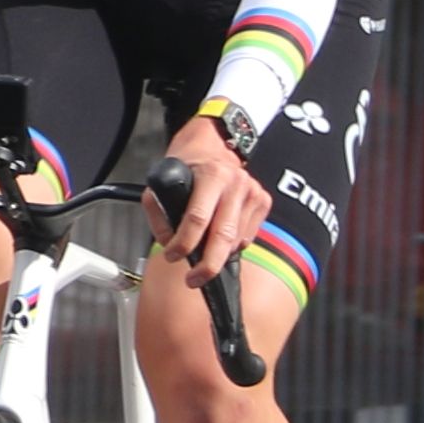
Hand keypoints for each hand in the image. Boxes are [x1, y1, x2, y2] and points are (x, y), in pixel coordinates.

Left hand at [151, 106, 263, 276]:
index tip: (172, 255)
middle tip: (194, 280)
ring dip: (218, 256)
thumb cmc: (188, 164)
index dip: (183, 243)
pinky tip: (219, 239)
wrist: (216, 143)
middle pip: (223, 235)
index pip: (197, 218)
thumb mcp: (161, 181)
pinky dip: (232, 245)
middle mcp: (236, 182)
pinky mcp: (263, 201)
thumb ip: (160, 213)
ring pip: (236, 240)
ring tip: (202, 259)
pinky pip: (248, 236)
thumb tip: (170, 243)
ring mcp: (253, 192)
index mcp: (211, 174)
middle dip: (208, 264)